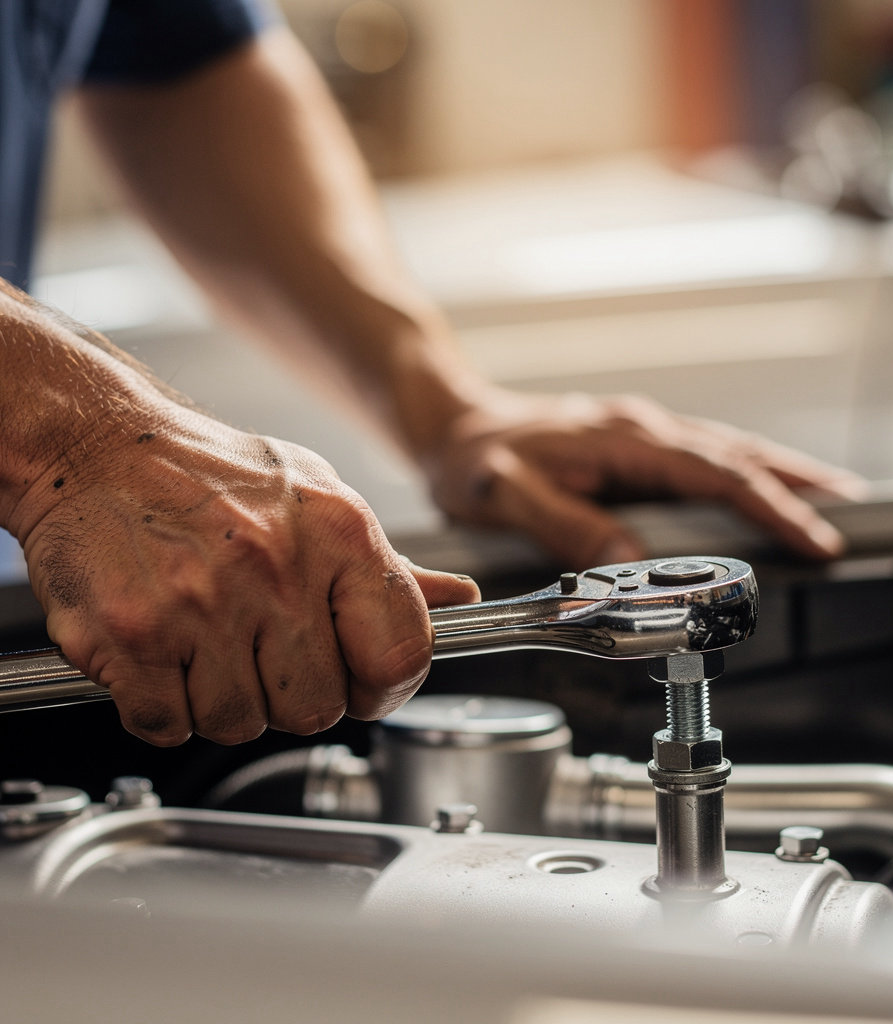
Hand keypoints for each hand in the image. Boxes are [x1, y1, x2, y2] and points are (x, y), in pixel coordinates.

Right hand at [17, 410, 477, 746]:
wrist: (95, 446)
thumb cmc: (211, 474)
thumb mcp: (318, 498)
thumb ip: (387, 567)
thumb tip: (458, 600)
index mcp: (339, 532)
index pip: (401, 653)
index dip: (385, 687)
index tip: (363, 685)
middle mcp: (275, 566)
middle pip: (318, 708)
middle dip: (291, 695)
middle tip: (260, 648)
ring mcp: (200, 602)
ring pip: (240, 723)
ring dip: (222, 700)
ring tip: (204, 636)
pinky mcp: (129, 634)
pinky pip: (167, 724)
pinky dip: (163, 706)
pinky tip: (161, 652)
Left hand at [426, 390, 863, 566]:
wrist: (457, 425)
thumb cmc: (476, 463)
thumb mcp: (506, 496)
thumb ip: (564, 525)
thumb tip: (627, 559)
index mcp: (619, 440)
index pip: (712, 473)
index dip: (767, 506)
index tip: (810, 536)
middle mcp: (639, 429)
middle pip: (736, 453)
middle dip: (798, 483)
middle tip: (852, 511)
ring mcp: (640, 433)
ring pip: (726, 449)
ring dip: (781, 471)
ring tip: (832, 495)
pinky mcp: (635, 444)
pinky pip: (703, 454)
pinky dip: (745, 469)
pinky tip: (762, 485)